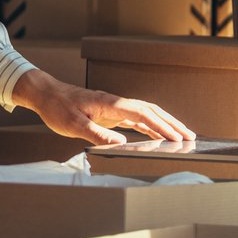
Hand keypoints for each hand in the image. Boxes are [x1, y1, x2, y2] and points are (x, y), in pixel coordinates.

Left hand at [11, 69, 194, 145]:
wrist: (46, 94)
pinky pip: (136, 119)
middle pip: (151, 111)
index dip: (161, 126)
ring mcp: (115, 107)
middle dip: (172, 123)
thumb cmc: (58, 108)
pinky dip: (150, 126)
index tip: (176, 137)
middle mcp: (117, 103)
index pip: (142, 114)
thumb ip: (97, 134)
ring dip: (164, 124)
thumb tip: (121, 143)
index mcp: (111, 104)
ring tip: (182, 136)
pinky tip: (158, 135)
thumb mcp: (73, 125)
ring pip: (146, 114)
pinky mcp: (111, 112)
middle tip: (190, 137)